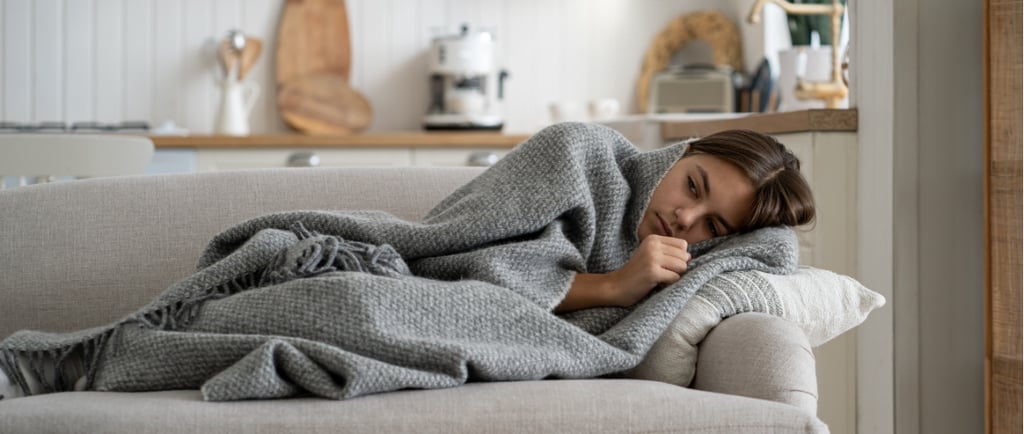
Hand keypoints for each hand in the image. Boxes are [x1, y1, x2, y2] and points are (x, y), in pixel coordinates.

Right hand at [555, 235, 689, 312]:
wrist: (616, 286)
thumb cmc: (637, 273)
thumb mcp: (651, 255)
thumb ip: (669, 252)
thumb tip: (690, 256)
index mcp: (653, 238)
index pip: (683, 245)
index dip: (678, 257)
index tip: (664, 264)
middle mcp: (653, 245)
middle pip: (684, 256)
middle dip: (678, 268)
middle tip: (661, 273)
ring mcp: (652, 258)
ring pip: (682, 266)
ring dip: (674, 276)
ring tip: (659, 278)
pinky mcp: (653, 272)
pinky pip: (675, 278)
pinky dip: (669, 284)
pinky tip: (656, 284)